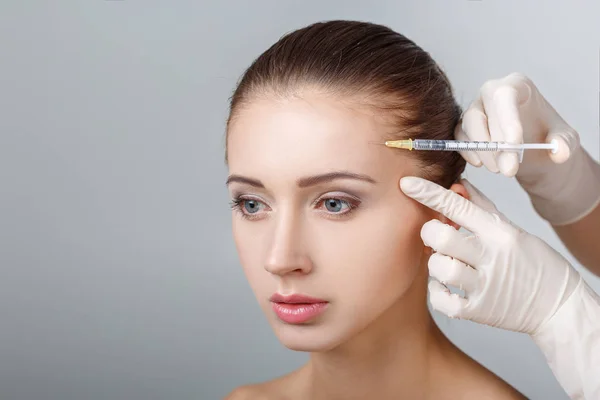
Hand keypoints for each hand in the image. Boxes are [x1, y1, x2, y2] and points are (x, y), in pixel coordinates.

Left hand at [400, 176, 580, 334]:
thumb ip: (481, 208)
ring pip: (439, 268)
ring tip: (448, 264)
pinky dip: (437, 292)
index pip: (458, 206)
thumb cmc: (533, 263)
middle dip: (430, 234)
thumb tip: (457, 184)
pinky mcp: (479, 312)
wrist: (559, 306)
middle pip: (441, 238)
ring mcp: (485, 286)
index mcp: (499, 233)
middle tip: (437, 237)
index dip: (428, 193)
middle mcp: (491, 257)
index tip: (407, 184)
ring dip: (435, 264)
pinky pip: (441, 300)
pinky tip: (446, 286)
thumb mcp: (512, 229)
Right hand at [458, 73, 599, 225]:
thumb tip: (558, 151)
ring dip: (483, 150)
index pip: (506, 95)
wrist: (535, 150)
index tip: (514, 146)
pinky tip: (481, 163)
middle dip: (495, 143)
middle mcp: (492, 92)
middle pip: (484, 111)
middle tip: (509, 169)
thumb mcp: (565, 141)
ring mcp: (476, 108)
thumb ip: (565, 144)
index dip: (507, 119)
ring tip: (500, 169)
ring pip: (469, 124)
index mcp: (518, 85)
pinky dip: (468, 151)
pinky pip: (459, 136)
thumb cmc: (548, 137)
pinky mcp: (466, 125)